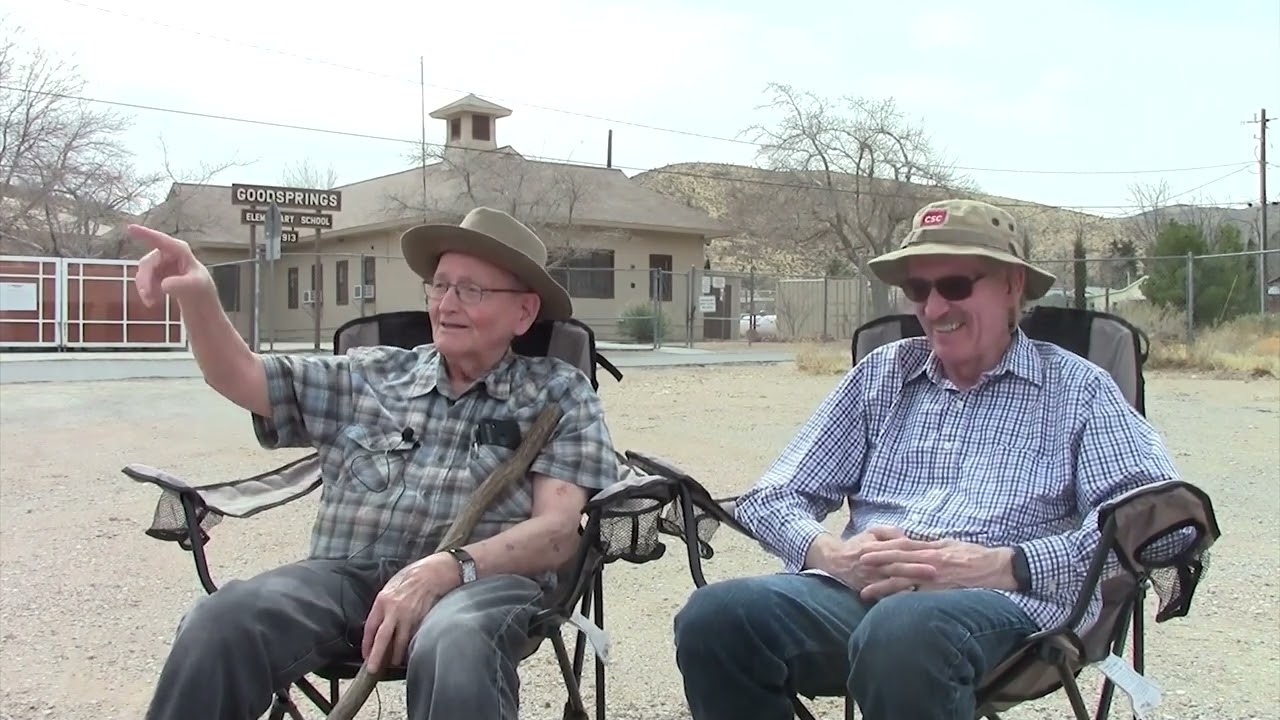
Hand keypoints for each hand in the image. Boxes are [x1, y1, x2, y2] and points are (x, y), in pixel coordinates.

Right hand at [125, 224, 215, 306]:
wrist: (196, 295)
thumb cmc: (199, 285)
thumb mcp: (196, 286)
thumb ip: (182, 284)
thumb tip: (164, 285)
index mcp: (179, 250)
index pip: (161, 240)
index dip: (145, 234)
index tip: (130, 228)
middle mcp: (166, 253)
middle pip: (148, 263)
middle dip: (145, 281)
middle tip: (148, 299)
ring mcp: (158, 262)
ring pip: (142, 273)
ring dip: (145, 289)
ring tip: (152, 303)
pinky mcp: (153, 272)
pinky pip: (143, 281)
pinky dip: (146, 292)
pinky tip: (155, 301)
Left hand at [361, 554, 457, 672]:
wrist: (432, 573)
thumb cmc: (411, 577)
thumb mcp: (391, 587)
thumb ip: (383, 605)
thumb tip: (377, 622)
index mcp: (382, 601)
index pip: (370, 627)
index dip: (367, 643)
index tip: (365, 654)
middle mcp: (394, 610)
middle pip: (382, 638)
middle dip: (376, 656)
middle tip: (372, 669)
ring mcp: (409, 616)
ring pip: (400, 642)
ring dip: (396, 655)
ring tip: (393, 663)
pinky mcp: (421, 620)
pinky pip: (413, 637)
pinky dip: (409, 645)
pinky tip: (408, 651)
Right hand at [818, 526, 943, 594]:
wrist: (834, 561)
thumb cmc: (857, 545)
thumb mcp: (872, 532)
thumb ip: (890, 532)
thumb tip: (908, 538)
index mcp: (876, 546)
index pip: (899, 548)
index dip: (916, 551)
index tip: (933, 553)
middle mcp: (873, 562)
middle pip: (897, 566)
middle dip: (916, 569)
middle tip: (934, 571)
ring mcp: (870, 577)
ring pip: (891, 582)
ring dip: (908, 585)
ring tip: (925, 588)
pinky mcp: (867, 589)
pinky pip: (883, 595)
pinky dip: (896, 597)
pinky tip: (909, 600)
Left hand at [857, 539, 1013, 600]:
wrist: (997, 568)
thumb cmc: (973, 555)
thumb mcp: (949, 544)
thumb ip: (930, 545)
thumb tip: (912, 544)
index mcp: (931, 549)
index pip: (901, 546)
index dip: (881, 547)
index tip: (864, 549)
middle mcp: (930, 562)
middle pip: (898, 561)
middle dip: (876, 563)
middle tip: (856, 565)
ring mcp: (935, 579)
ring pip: (904, 582)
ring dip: (883, 587)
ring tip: (864, 592)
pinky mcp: (942, 594)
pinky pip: (919, 599)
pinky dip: (904, 602)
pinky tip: (889, 608)